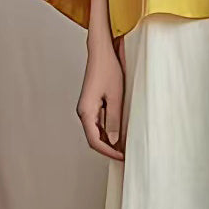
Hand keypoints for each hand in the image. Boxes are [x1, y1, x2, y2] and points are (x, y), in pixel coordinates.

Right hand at [76, 39, 125, 160]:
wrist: (101, 51)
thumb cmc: (108, 69)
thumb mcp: (115, 97)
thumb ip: (113, 119)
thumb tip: (112, 141)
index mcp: (86, 111)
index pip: (94, 140)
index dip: (108, 152)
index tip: (122, 157)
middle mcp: (83, 111)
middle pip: (93, 137)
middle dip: (108, 148)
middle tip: (125, 154)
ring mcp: (86, 107)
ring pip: (96, 130)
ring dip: (108, 139)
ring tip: (124, 144)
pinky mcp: (91, 102)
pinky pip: (98, 121)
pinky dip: (107, 129)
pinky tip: (119, 130)